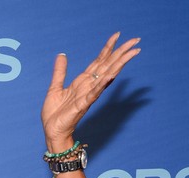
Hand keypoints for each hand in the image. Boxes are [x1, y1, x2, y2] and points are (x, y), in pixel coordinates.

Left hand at [41, 32, 140, 148]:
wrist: (52, 131)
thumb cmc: (55, 113)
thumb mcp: (55, 87)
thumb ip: (60, 71)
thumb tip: (62, 55)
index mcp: (82, 81)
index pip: (98, 61)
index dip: (108, 48)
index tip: (117, 35)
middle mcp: (88, 86)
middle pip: (108, 65)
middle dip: (121, 52)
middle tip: (136, 40)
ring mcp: (88, 95)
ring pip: (106, 77)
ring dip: (118, 65)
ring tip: (130, 53)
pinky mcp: (83, 105)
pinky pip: (94, 93)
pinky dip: (102, 84)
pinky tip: (111, 75)